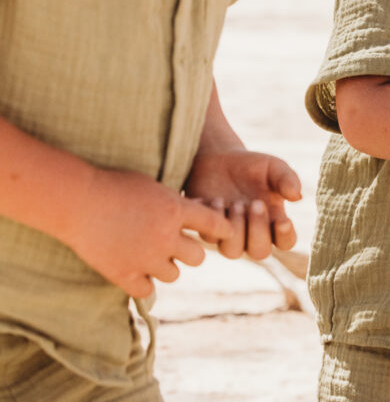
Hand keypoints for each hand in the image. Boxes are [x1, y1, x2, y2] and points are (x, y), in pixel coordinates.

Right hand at [64, 168, 232, 298]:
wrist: (78, 200)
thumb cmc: (115, 185)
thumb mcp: (154, 186)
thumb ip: (175, 204)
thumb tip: (196, 214)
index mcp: (176, 210)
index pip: (214, 224)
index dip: (223, 230)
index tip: (225, 233)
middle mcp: (166, 237)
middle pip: (198, 258)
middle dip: (189, 252)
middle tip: (177, 247)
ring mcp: (145, 257)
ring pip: (173, 275)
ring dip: (165, 267)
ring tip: (151, 257)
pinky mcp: (123, 274)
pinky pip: (146, 289)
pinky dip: (141, 282)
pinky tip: (134, 271)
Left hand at [183, 149, 301, 259]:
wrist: (219, 158)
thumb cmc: (252, 166)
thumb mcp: (273, 167)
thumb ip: (287, 179)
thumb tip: (298, 196)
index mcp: (275, 220)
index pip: (286, 242)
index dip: (286, 236)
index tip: (283, 221)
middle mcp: (253, 233)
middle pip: (260, 252)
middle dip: (258, 230)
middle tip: (255, 203)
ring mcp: (230, 234)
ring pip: (232, 251)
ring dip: (236, 228)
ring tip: (234, 203)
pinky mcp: (208, 229)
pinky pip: (209, 237)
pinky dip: (213, 218)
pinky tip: (214, 199)